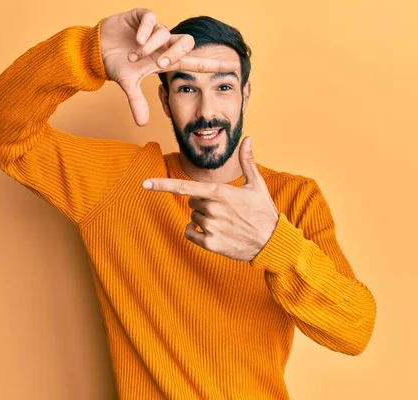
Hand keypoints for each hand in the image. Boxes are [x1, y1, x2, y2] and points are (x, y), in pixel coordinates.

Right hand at [100, 8, 240, 125]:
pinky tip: (136, 40)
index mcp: (165, 59)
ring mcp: (153, 30)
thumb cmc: (116, 63)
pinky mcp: (141, 17)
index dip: (211, 64)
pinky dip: (146, 31)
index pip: (193, 62)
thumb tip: (142, 124)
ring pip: (166, 34)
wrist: (96, 48)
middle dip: (176, 53)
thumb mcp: (128, 84)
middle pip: (186, 43)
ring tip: (134, 55)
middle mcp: (163, 43)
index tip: (231, 66)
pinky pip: (152, 20)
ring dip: (151, 46)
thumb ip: (137, 101)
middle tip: (159, 64)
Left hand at [142, 137, 279, 261]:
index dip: (162, 185)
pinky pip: (190, 233)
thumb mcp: (257, 184)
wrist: (272, 242)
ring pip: (193, 217)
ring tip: (226, 222)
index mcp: (220, 192)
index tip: (144, 183)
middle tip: (225, 209)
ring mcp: (211, 227)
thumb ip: (247, 161)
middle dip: (203, 203)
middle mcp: (213, 209)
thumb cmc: (263, 212)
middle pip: (192, 201)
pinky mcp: (211, 244)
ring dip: (204, 219)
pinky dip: (197, 233)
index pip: (184, 187)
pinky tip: (216, 234)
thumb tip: (248, 138)